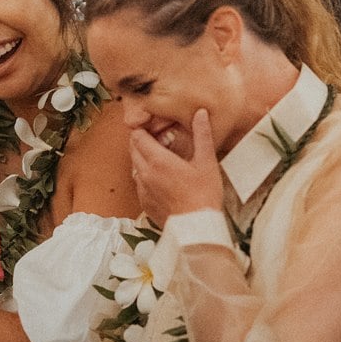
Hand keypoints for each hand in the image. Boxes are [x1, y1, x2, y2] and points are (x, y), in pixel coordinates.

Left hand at [129, 108, 222, 226]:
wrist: (196, 229)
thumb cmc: (204, 196)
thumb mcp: (207, 162)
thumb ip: (202, 134)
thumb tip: (200, 113)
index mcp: (158, 160)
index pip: (138, 136)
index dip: (142, 128)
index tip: (151, 125)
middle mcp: (145, 174)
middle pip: (133, 150)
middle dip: (140, 141)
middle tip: (155, 137)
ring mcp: (143, 190)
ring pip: (134, 167)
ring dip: (142, 158)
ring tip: (158, 157)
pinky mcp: (145, 204)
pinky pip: (139, 184)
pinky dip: (144, 176)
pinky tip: (159, 178)